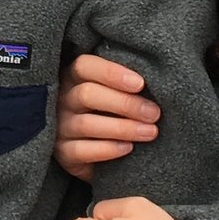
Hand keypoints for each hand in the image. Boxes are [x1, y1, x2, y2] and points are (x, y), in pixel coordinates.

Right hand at [53, 53, 160, 181]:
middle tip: (153, 113)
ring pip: (87, 124)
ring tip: (150, 132)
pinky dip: (108, 149)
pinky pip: (82, 150)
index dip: (112, 73)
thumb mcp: (115, 92)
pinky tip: (128, 148)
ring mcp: (60, 126)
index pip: (85, 66)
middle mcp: (63, 99)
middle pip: (87, 94)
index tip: (140, 84)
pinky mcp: (63, 153)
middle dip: (125, 103)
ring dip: (123, 128)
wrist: (98, 151)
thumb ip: (127, 85)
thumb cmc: (113, 111)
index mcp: (74, 76)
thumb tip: (158, 83)